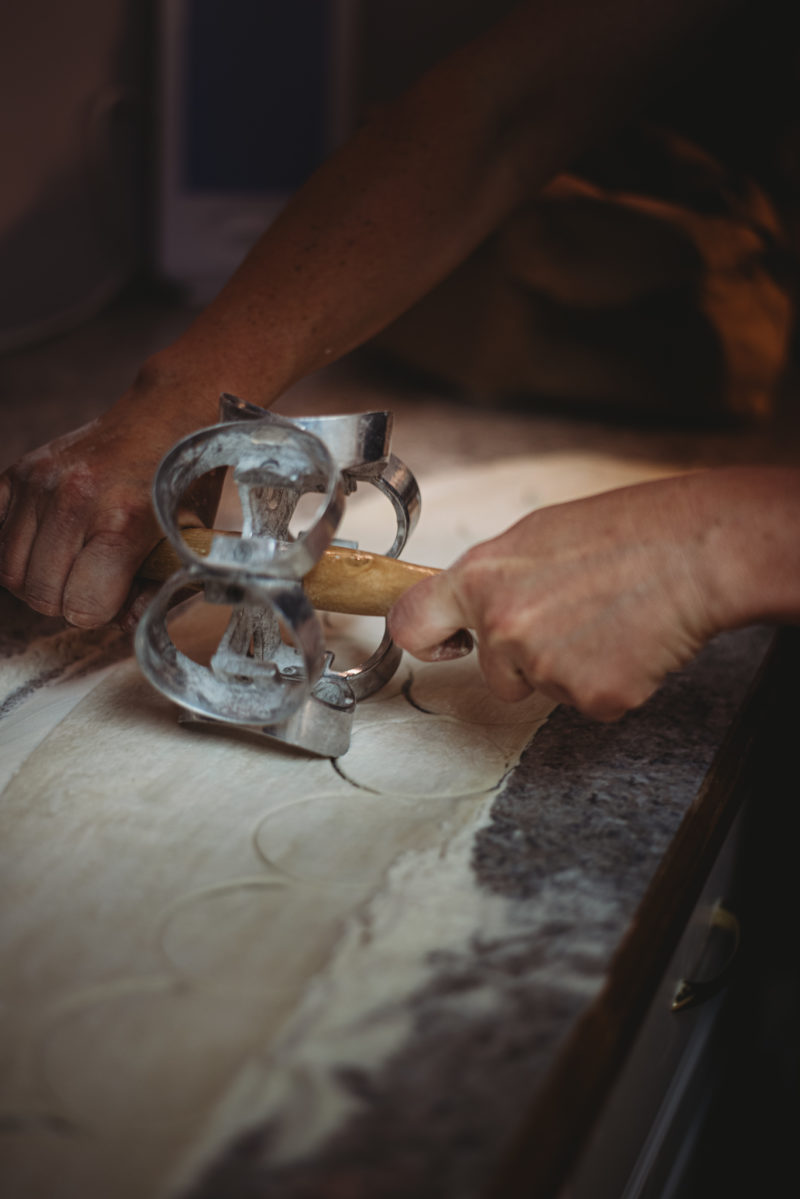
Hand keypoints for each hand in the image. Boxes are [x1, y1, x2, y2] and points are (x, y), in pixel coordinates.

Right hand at [0, 377, 220, 628]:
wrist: (167, 418)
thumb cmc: (182, 485)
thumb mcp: (187, 544)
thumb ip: (155, 592)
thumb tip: (119, 625)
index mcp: (122, 521)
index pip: (81, 606)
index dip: (98, 612)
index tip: (115, 597)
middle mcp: (74, 499)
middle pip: (40, 594)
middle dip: (67, 601)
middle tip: (93, 582)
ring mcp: (40, 482)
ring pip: (9, 571)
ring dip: (39, 580)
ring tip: (71, 565)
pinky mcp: (19, 471)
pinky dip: (16, 549)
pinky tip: (48, 544)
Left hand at [389, 474, 729, 720]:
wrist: (695, 553)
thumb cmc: (627, 532)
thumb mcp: (538, 535)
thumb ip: (496, 577)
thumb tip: (475, 603)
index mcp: (481, 578)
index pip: (412, 623)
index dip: (428, 641)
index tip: (443, 646)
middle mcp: (503, 626)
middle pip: (494, 674)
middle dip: (525, 660)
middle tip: (573, 618)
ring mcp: (545, 667)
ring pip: (544, 689)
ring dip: (571, 668)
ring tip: (608, 620)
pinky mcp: (591, 697)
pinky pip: (588, 703)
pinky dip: (610, 682)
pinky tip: (630, 643)